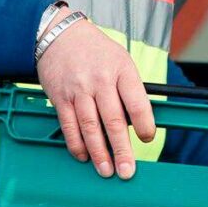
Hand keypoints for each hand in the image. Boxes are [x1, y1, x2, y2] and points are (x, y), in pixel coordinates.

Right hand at [36, 18, 154, 178]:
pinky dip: (76, 144)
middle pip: (114, 121)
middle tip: (127, 171)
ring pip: (90, 127)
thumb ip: (130, 90)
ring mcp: (79, 90)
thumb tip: (140, 123)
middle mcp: (100, 81)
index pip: (137, 103)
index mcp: (122, 70)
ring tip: (107, 170)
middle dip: (122, 150)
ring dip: (99, 153)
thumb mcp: (121, 61)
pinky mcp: (60, 97)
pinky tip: (84, 156)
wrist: (60, 35)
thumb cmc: (96, 51)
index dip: (145, 125)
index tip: (147, 139)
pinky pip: (69, 126)